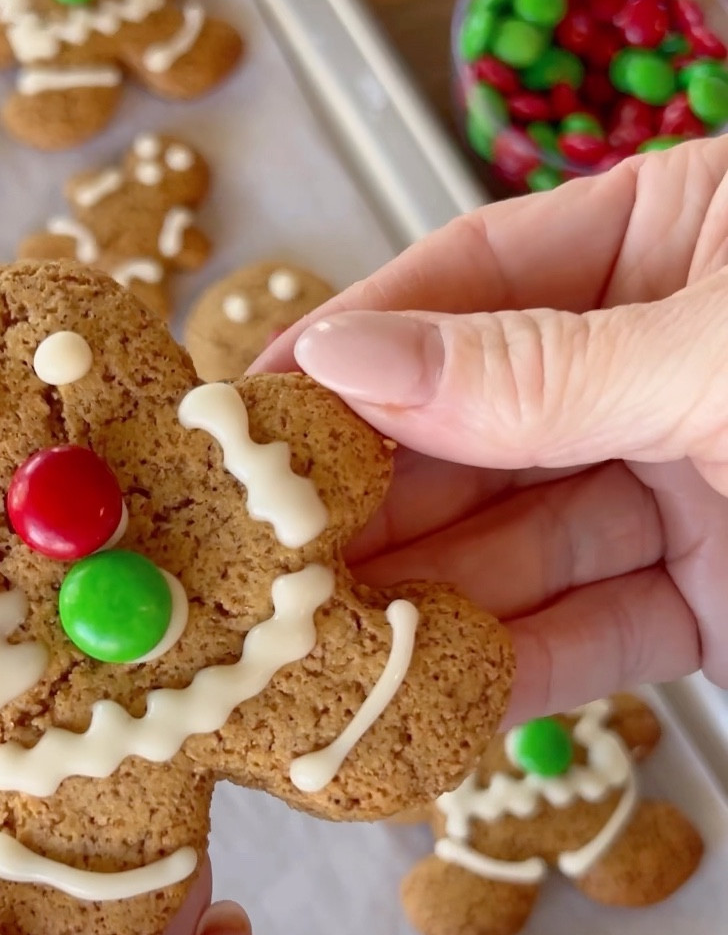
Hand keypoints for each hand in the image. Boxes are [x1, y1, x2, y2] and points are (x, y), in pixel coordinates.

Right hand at [254, 138, 727, 720]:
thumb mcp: (719, 351)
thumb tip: (344, 357)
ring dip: (426, 595)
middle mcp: (662, 357)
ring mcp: (683, 482)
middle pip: (475, 423)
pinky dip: (511, 671)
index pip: (468, 278)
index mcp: (674, 236)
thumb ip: (529, 368)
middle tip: (266, 546)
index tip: (253, 402)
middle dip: (375, 491)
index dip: (354, 341)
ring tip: (320, 637)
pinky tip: (427, 698)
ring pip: (518, 540)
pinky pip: (589, 632)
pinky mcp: (712, 599)